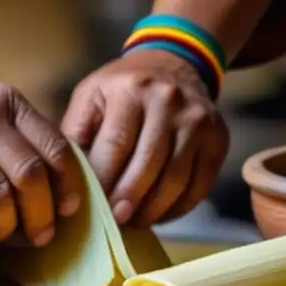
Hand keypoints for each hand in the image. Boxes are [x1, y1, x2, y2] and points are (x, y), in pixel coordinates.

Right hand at [0, 73, 82, 245]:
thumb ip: (17, 131)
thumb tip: (57, 182)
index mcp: (6, 100)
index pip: (55, 148)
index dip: (68, 186)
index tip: (67, 211)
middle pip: (31, 176)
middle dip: (41, 216)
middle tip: (38, 236)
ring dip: (5, 226)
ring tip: (1, 234)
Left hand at [61, 50, 228, 227]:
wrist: (173, 65)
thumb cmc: (122, 89)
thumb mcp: (91, 95)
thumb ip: (76, 132)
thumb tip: (66, 177)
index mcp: (130, 90)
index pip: (116, 145)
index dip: (103, 181)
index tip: (91, 204)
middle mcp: (169, 101)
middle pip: (148, 165)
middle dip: (128, 199)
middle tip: (114, 221)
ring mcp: (198, 120)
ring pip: (176, 179)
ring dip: (153, 209)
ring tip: (134, 221)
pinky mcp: (219, 139)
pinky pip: (200, 185)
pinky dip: (178, 207)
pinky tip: (159, 213)